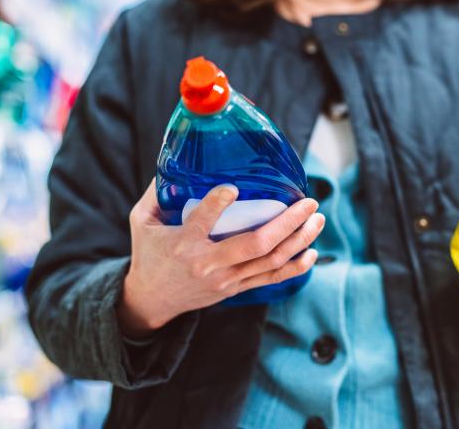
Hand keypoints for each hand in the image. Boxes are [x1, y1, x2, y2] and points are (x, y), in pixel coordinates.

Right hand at [117, 181, 322, 336]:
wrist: (152, 300)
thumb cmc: (149, 254)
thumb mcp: (141, 221)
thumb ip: (156, 192)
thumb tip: (176, 158)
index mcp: (183, 244)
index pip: (202, 220)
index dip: (218, 202)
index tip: (233, 187)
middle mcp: (208, 264)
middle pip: (256, 244)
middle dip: (287, 222)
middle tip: (308, 202)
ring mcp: (226, 280)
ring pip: (271, 261)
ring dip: (299, 240)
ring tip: (317, 219)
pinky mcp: (236, 289)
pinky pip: (272, 279)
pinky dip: (295, 267)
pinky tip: (312, 252)